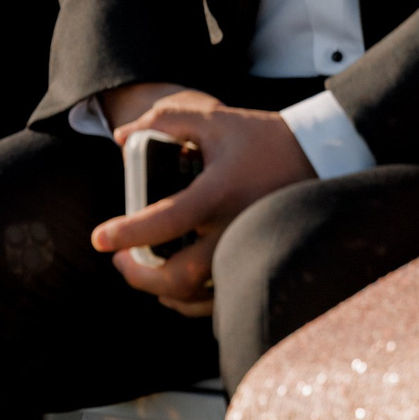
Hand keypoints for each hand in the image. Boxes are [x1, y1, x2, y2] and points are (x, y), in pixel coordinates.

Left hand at [88, 89, 316, 314]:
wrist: (319, 158)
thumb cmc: (262, 139)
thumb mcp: (214, 119)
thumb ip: (164, 120)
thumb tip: (122, 138)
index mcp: (218, 193)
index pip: (164, 221)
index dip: (126, 233)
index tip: (99, 238)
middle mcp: (234, 230)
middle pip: (177, 276)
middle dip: (138, 275)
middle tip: (119, 260)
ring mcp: (248, 253)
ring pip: (196, 296)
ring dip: (160, 289)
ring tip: (141, 269)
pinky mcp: (259, 266)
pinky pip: (218, 301)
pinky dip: (189, 299)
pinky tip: (173, 285)